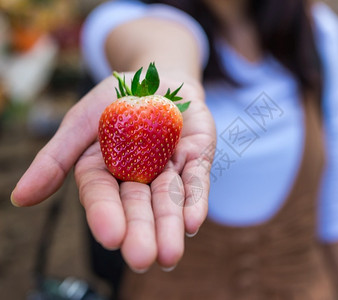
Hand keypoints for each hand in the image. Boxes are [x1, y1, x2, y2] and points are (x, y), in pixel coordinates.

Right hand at [11, 74, 215, 271]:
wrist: (158, 78)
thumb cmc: (116, 100)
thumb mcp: (81, 122)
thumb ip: (56, 159)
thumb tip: (20, 199)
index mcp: (105, 172)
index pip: (102, 196)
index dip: (106, 215)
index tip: (111, 237)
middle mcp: (137, 178)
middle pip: (138, 206)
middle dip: (141, 231)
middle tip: (142, 259)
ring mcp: (169, 169)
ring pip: (169, 200)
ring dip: (170, 225)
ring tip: (170, 254)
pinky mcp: (196, 160)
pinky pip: (196, 181)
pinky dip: (195, 200)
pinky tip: (193, 222)